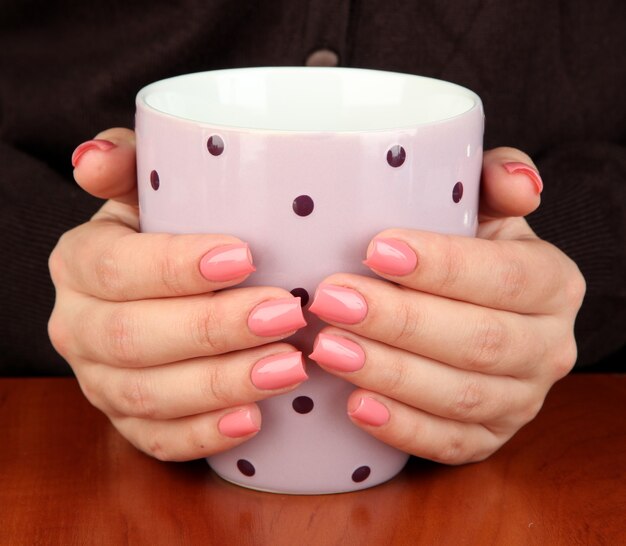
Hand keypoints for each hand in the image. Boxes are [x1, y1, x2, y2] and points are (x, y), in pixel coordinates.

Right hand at [48, 128, 307, 460]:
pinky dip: (204, 435)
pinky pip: (156, 439)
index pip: (116, 267)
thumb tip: (93, 161)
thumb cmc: (160, 228)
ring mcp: (100, 381)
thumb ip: (127, 160)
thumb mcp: (145, 185)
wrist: (150, 287)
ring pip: (148, 395)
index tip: (246, 257)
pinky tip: (253, 420)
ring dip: (222, 384)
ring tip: (290, 368)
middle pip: (134, 337)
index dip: (176, 265)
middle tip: (286, 314)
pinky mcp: (128, 419)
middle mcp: (79, 326)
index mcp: (79, 263)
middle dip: (214, 329)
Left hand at [308, 147, 585, 463]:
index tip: (376, 250)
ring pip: (461, 395)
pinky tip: (355, 404)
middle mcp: (549, 347)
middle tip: (333, 300)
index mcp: (553, 283)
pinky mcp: (488, 437)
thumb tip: (519, 184)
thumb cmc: (470, 254)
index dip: (444, 265)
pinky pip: (450, 443)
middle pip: (480, 340)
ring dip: (391, 373)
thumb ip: (497, 181)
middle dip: (401, 321)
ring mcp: (521, 400)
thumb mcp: (486, 210)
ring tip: (329, 348)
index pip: (506, 276)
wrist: (479, 313)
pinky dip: (402, 427)